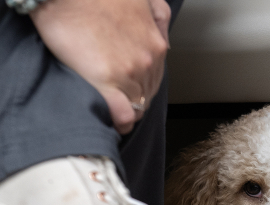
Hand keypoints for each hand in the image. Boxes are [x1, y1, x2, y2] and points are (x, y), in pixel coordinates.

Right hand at [30, 0, 171, 133]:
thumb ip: (158, 17)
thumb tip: (163, 39)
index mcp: (156, 42)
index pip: (156, 79)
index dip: (142, 87)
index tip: (129, 90)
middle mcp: (147, 59)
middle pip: (147, 95)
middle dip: (134, 99)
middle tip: (116, 101)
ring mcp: (129, 72)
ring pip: (137, 107)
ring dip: (125, 111)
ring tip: (111, 110)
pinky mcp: (107, 81)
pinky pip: (123, 116)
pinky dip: (120, 123)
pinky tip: (112, 122)